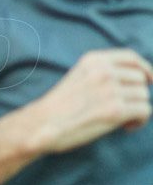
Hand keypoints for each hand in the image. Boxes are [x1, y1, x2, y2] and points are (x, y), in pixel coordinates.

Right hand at [30, 48, 152, 153]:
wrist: (41, 123)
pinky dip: (139, 121)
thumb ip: (103, 72)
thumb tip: (139, 77)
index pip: (131, 58)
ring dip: (137, 109)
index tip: (150, 80)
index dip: (146, 69)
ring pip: (144, 96)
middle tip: (124, 108)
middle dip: (137, 94)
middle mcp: (103, 71)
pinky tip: (124, 127)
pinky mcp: (115, 110)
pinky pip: (144, 111)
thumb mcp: (79, 76)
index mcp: (93, 60)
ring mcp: (110, 90)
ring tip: (122, 119)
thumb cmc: (60, 105)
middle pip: (141, 79)